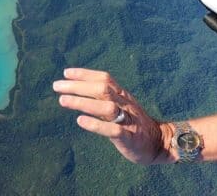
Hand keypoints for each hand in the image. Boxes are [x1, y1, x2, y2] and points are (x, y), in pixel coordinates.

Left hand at [53, 68, 174, 164]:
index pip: (105, 79)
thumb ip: (104, 98)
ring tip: (63, 101)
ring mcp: (128, 120)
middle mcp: (125, 104)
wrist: (159, 142)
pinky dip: (96, 125)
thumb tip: (79, 89)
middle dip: (78, 86)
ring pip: (107, 107)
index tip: (66, 73)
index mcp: (123, 95)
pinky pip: (113, 130)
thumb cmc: (134, 123)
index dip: (85, 74)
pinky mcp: (129, 138)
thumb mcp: (122, 105)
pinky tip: (80, 121)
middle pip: (102, 89)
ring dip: (83, 102)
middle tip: (56, 86)